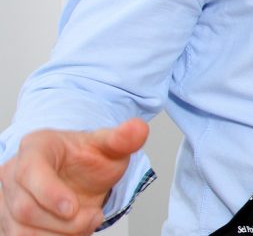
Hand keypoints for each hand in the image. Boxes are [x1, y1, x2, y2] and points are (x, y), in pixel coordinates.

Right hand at [0, 119, 148, 235]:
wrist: (78, 174)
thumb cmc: (87, 158)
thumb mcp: (109, 146)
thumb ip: (123, 139)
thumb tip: (138, 129)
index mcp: (35, 147)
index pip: (30, 171)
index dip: (50, 193)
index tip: (73, 207)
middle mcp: (13, 173)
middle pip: (26, 209)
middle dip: (66, 221)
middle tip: (94, 215)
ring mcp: (8, 200)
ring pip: (22, 231)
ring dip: (60, 234)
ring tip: (86, 222)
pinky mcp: (11, 222)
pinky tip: (72, 232)